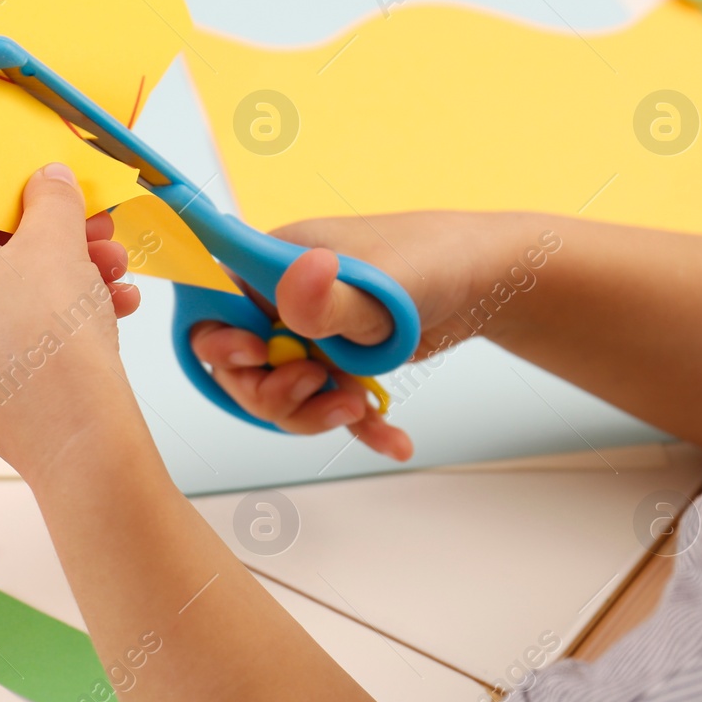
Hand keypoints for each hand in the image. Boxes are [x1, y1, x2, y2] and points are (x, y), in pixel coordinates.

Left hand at [0, 163, 145, 479]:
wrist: (76, 438)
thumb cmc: (53, 343)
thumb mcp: (57, 244)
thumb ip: (51, 199)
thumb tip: (47, 181)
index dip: (22, 193)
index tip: (60, 192)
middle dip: (57, 238)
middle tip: (99, 231)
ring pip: (9, 289)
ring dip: (69, 273)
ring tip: (116, 272)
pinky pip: (11, 326)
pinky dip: (57, 313)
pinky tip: (112, 307)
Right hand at [191, 211, 545, 458]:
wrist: (489, 280)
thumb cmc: (433, 260)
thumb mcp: (381, 286)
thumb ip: (331, 300)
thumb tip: (292, 280)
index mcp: (272, 263)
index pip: (212, 305)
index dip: (219, 341)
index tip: (253, 356)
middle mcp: (280, 298)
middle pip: (240, 364)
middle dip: (272, 391)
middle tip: (317, 387)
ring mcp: (308, 333)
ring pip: (281, 394)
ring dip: (313, 414)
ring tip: (358, 409)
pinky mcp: (339, 361)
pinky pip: (328, 403)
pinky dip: (358, 426)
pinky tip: (394, 440)